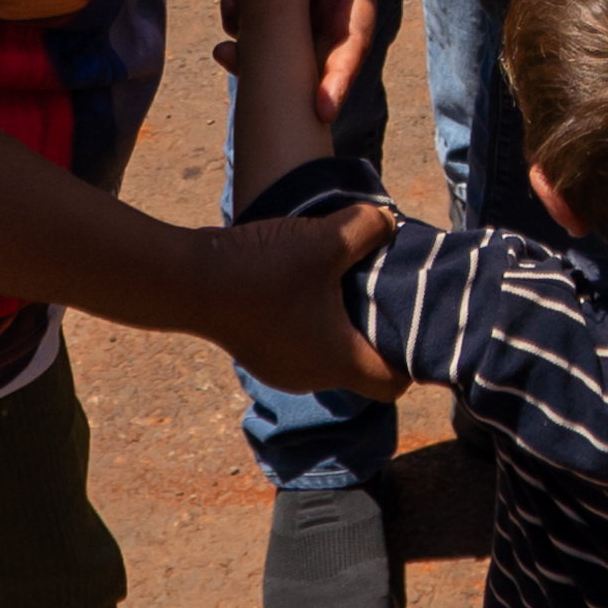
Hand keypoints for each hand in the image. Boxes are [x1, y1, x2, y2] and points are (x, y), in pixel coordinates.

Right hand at [199, 202, 406, 398]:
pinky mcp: (259, 348)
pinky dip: (312, 317)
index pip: (394, 383)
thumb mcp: (326, 239)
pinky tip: (307, 279)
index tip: (418, 324)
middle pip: (362, 365)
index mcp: (338, 362)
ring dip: (341, 321)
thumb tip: (389, 223)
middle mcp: (311, 375)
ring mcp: (281, 365)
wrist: (189, 279)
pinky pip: (301, 339)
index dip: (413, 359)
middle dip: (378, 331)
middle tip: (388, 289)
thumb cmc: (263, 269)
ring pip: (330, 350)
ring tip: (346, 277)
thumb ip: (368, 229)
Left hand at [229, 0, 378, 122]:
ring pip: (291, 43)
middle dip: (294, 83)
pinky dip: (248, 30)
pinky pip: (269, 22)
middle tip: (261, 101)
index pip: (355, 37)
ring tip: (229, 56)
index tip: (322, 107)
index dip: (340, 74)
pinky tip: (224, 31)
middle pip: (321, 54)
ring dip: (262, 55)